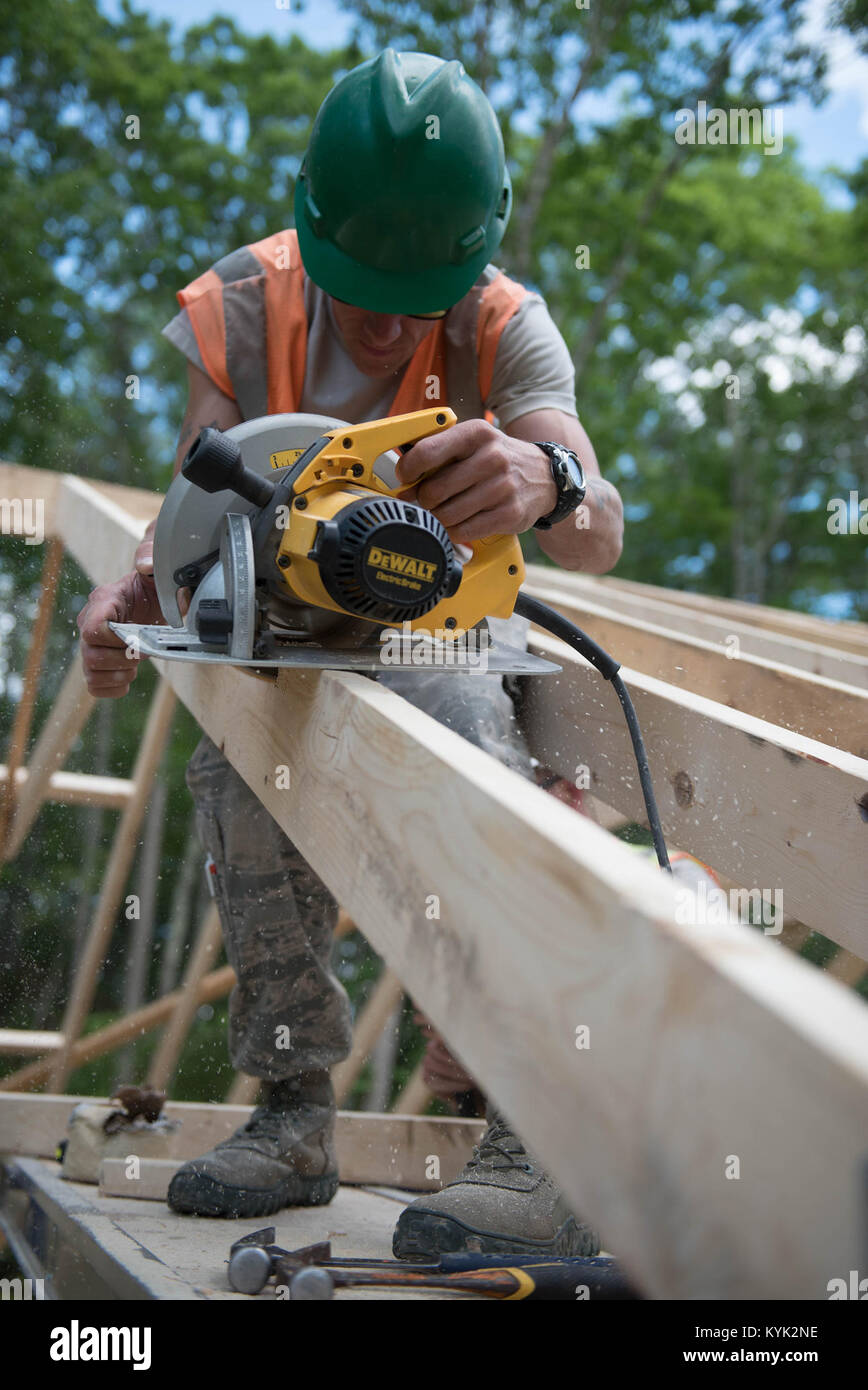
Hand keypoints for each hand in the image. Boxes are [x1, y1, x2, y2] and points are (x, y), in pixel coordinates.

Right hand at [77, 571, 163, 698]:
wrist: (155, 598)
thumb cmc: (156, 586)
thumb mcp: (158, 570)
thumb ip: (152, 560)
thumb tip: (145, 564)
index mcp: (104, 600)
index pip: (93, 628)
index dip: (117, 642)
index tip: (140, 641)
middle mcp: (90, 622)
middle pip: (90, 655)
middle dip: (121, 661)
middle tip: (141, 654)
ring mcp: (91, 644)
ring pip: (90, 672)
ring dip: (117, 676)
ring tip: (134, 666)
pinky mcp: (98, 662)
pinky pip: (93, 686)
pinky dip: (111, 689)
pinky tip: (127, 679)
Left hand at [395, 418, 556, 542]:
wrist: (546, 477)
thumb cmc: (499, 460)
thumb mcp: (474, 442)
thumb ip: (440, 451)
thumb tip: (403, 474)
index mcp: (477, 434)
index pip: (428, 452)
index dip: (408, 469)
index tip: (405, 478)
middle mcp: (492, 458)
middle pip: (434, 490)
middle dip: (422, 499)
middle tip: (424, 500)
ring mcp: (503, 487)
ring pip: (447, 514)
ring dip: (437, 517)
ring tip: (440, 512)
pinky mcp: (509, 514)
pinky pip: (464, 530)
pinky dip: (453, 531)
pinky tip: (455, 524)